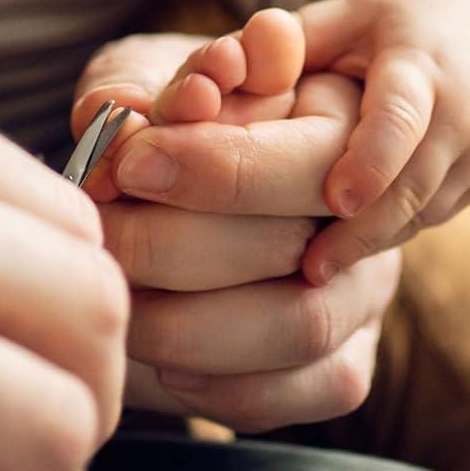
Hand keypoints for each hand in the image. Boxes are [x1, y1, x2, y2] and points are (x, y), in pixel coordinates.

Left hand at [71, 35, 396, 431]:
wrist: (163, 189)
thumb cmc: (158, 120)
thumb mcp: (140, 81)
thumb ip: (133, 89)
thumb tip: (121, 117)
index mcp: (340, 113)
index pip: (310, 152)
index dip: (219, 166)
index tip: (129, 166)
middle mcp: (369, 204)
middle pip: (300, 243)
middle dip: (177, 244)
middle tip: (99, 237)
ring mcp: (366, 286)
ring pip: (303, 323)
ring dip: (190, 323)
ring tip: (116, 298)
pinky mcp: (351, 358)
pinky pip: (309, 389)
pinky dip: (225, 385)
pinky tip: (157, 361)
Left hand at [293, 0, 469, 283]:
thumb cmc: (397, 17)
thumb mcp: (347, 11)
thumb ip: (288, 41)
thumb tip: (222, 72)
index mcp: (421, 66)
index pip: (402, 118)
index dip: (371, 160)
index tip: (334, 201)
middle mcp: (459, 118)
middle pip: (413, 186)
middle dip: (362, 231)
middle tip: (307, 269)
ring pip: (419, 215)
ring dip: (368, 245)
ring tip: (309, 276)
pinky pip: (425, 221)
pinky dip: (381, 239)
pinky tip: (335, 260)